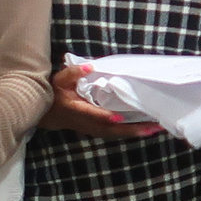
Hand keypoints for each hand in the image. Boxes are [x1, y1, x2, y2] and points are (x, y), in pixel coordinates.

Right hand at [40, 64, 160, 140]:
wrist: (46, 113)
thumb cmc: (54, 93)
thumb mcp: (59, 79)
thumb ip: (73, 72)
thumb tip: (91, 66)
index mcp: (74, 108)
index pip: (90, 113)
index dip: (103, 116)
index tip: (118, 118)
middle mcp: (84, 121)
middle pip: (108, 129)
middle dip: (130, 129)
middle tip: (152, 127)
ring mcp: (90, 128)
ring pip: (113, 134)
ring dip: (133, 133)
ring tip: (154, 129)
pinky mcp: (95, 130)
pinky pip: (113, 134)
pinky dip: (128, 133)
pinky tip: (143, 130)